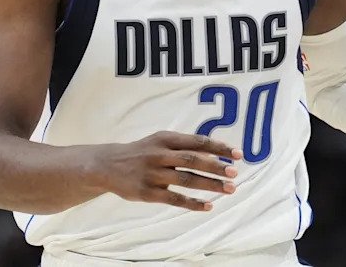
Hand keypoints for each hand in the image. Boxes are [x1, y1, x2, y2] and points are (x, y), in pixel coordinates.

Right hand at [92, 131, 243, 210]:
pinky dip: (193, 203)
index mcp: (165, 139)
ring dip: (210, 185)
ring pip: (187, 180)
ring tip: (230, 189)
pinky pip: (174, 199)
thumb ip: (184, 146)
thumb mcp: (160, 141)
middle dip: (216, 166)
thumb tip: (215, 153)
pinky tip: (208, 206)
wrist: (108, 165)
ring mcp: (153, 174)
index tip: (237, 154)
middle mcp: (160, 154)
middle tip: (235, 173)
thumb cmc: (143, 152)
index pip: (197, 141)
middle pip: (193, 160)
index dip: (218, 147)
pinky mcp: (148, 193)